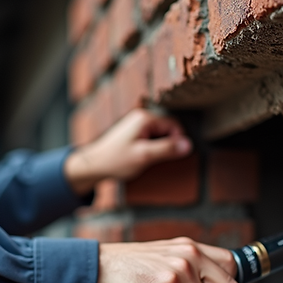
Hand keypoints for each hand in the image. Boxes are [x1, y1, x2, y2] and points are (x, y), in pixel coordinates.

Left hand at [64, 109, 191, 194]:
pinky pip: (151, 138)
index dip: (177, 141)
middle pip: (168, 129)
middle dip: (167, 145)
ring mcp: (136, 125)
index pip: (174, 125)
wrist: (94, 165)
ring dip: (159, 148)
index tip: (170, 156)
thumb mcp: (144, 156)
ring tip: (147, 159)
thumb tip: (188, 145)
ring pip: (160, 134)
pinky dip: (151, 149)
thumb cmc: (116, 160)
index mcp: (145, 118)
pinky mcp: (134, 133)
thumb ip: (167, 149)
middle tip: (156, 159)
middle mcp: (141, 117)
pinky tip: (143, 158)